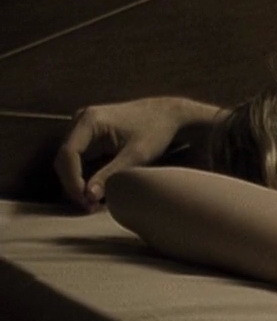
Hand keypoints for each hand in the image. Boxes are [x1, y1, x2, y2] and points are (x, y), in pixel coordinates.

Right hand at [55, 98, 217, 211]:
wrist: (168, 114)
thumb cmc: (156, 130)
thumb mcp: (137, 155)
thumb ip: (111, 174)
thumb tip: (88, 197)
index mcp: (89, 120)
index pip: (68, 153)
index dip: (72, 179)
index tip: (84, 200)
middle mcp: (80, 121)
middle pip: (64, 159)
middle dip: (73, 184)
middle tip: (89, 207)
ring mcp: (82, 128)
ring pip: (69, 161)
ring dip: (78, 183)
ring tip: (93, 203)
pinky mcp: (88, 136)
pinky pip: (79, 160)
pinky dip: (85, 176)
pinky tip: (96, 191)